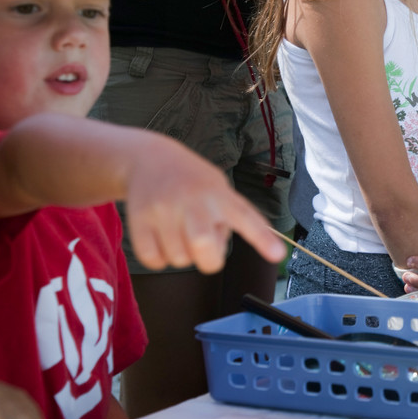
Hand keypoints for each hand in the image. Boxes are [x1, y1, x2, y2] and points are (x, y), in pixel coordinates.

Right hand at [123, 138, 285, 272]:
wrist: (148, 159)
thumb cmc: (192, 181)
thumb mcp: (218, 188)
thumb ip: (226, 218)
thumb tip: (215, 252)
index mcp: (220, 194)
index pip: (246, 217)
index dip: (263, 238)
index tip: (278, 255)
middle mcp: (193, 200)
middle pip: (204, 245)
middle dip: (209, 259)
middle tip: (206, 249)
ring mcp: (164, 209)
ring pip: (178, 258)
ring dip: (183, 255)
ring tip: (180, 232)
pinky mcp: (138, 220)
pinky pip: (153, 259)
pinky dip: (159, 258)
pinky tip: (161, 238)